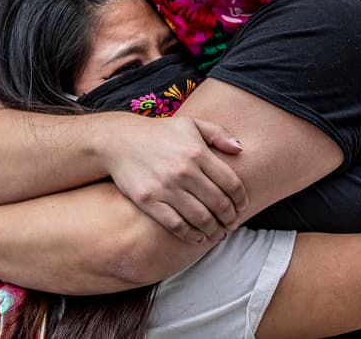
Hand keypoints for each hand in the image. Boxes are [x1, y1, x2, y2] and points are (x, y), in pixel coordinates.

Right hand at [101, 115, 246, 243]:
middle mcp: (184, 170)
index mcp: (198, 152)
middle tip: (232, 224)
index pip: (231, 183)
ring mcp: (165, 187)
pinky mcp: (148, 201)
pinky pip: (176, 224)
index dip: (241, 200)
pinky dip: (191, 235)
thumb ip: (218, 134)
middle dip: (230, 218)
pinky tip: (197, 236)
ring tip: (218, 233)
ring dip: (214, 230)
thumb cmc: (159, 133)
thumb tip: (240, 149)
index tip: (242, 207)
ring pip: (200, 218)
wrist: (119, 141)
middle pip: (219, 204)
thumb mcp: (190, 124)